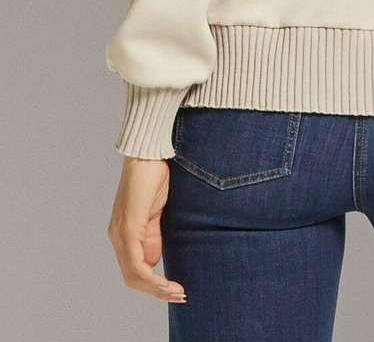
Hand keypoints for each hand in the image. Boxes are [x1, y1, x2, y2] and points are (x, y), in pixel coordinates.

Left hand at [107, 156, 185, 302]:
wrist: (148, 154)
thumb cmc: (154, 177)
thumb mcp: (155, 213)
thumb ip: (153, 235)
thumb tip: (154, 261)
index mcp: (123, 232)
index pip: (134, 270)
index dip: (153, 284)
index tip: (174, 289)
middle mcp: (117, 236)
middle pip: (132, 278)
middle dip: (156, 291)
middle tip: (179, 296)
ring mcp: (121, 233)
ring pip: (133, 275)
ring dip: (156, 288)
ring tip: (176, 292)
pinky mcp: (128, 228)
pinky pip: (136, 263)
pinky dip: (152, 278)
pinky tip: (166, 282)